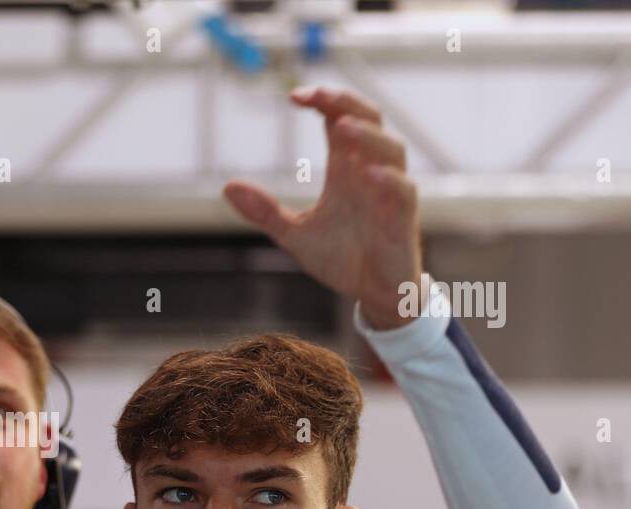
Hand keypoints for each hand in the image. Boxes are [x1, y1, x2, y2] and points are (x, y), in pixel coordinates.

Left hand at [222, 86, 421, 329]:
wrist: (374, 293)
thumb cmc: (341, 257)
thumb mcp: (294, 234)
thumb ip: (264, 211)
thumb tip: (227, 186)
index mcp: (346, 168)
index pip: (339, 119)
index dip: (324, 101)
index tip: (294, 96)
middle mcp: (370, 171)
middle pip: (369, 119)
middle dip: (346, 102)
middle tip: (318, 94)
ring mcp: (390, 192)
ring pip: (391, 148)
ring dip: (368, 135)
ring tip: (341, 127)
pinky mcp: (403, 218)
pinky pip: (403, 190)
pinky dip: (388, 180)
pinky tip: (368, 175)